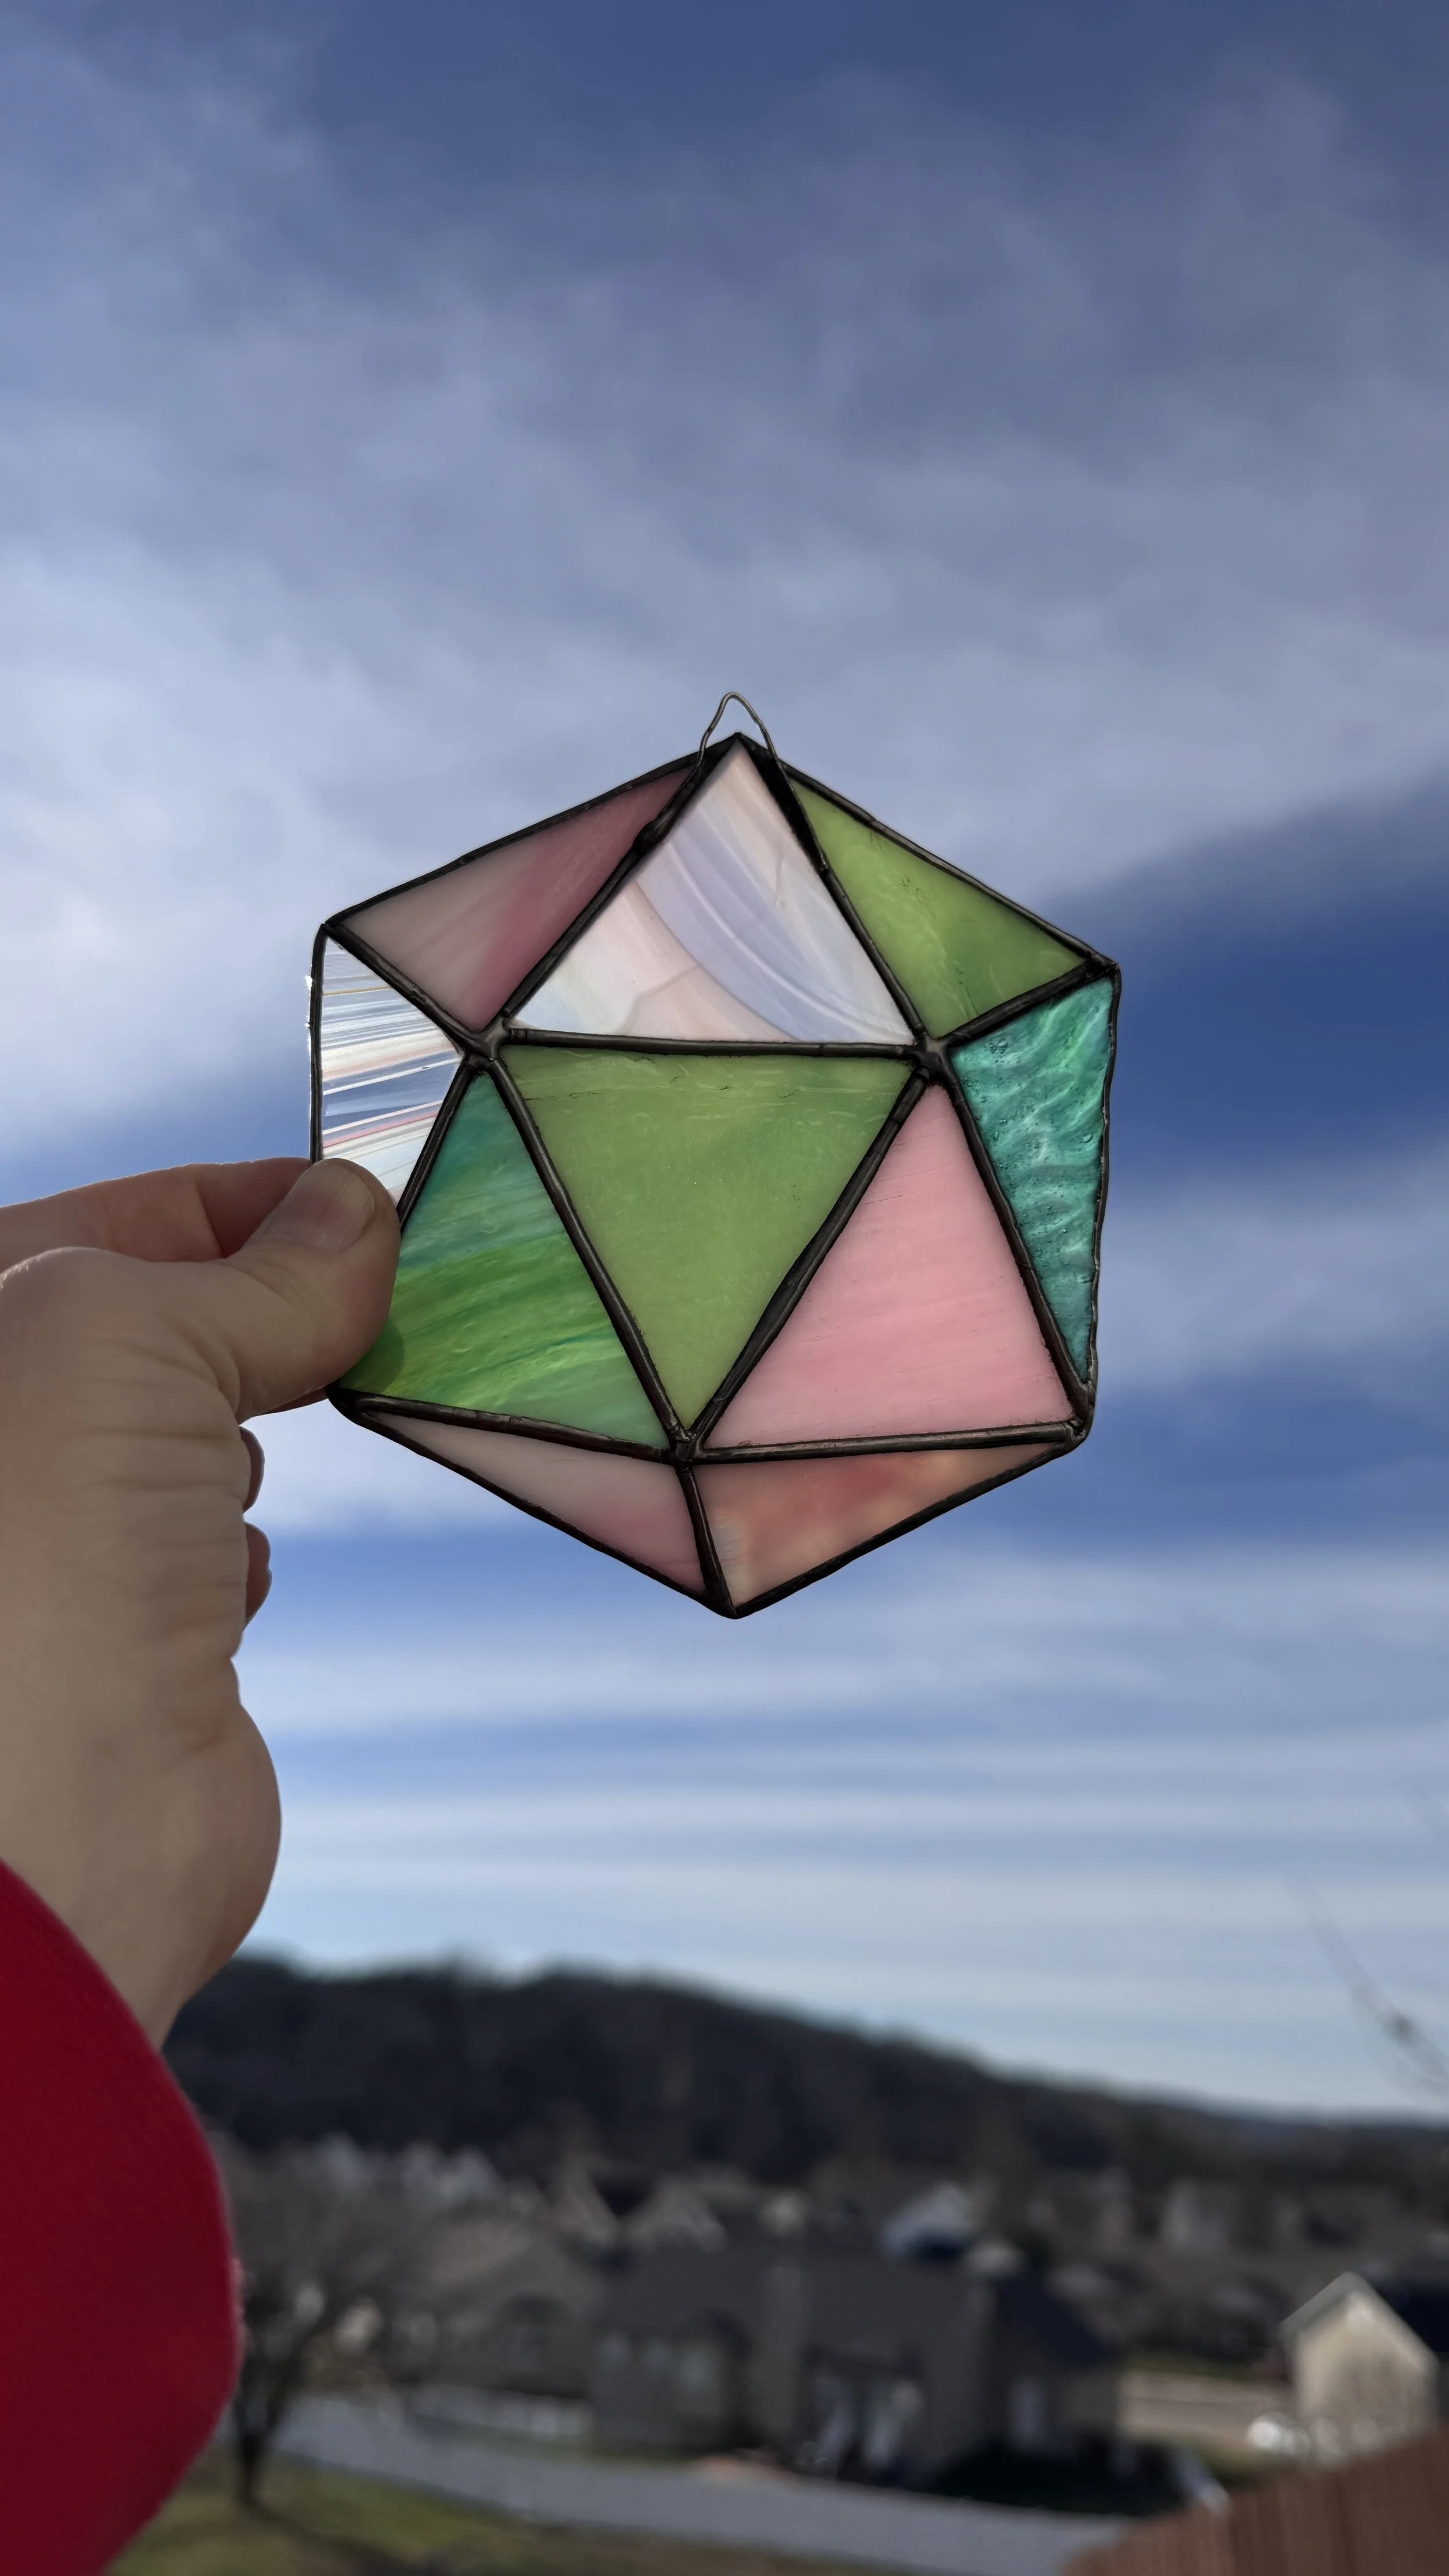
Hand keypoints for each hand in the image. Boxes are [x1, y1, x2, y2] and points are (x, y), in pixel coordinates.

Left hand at [0, 1158, 397, 2043]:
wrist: (42, 1826)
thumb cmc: (33, 1548)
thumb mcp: (126, 1330)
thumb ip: (249, 1267)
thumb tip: (356, 1211)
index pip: (109, 1225)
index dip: (238, 1204)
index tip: (361, 1205)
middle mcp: (5, 1448)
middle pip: (155, 1331)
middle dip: (256, 1322)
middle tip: (360, 1315)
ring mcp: (52, 1552)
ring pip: (188, 1440)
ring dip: (238, 1443)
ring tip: (235, 1478)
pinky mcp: (123, 1648)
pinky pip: (208, 1551)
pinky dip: (236, 1554)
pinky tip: (221, 1586)